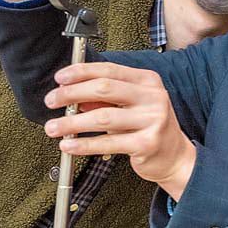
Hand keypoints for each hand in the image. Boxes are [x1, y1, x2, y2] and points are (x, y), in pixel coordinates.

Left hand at [44, 62, 196, 196]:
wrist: (175, 157)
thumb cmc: (150, 128)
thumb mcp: (131, 107)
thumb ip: (105, 99)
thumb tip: (72, 95)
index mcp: (148, 82)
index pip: (109, 70)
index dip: (81, 72)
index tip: (60, 78)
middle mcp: (153, 98)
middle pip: (104, 89)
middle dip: (71, 94)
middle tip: (51, 101)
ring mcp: (152, 120)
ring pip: (102, 117)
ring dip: (71, 122)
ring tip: (53, 128)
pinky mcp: (146, 144)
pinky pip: (107, 142)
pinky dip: (83, 144)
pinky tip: (68, 145)